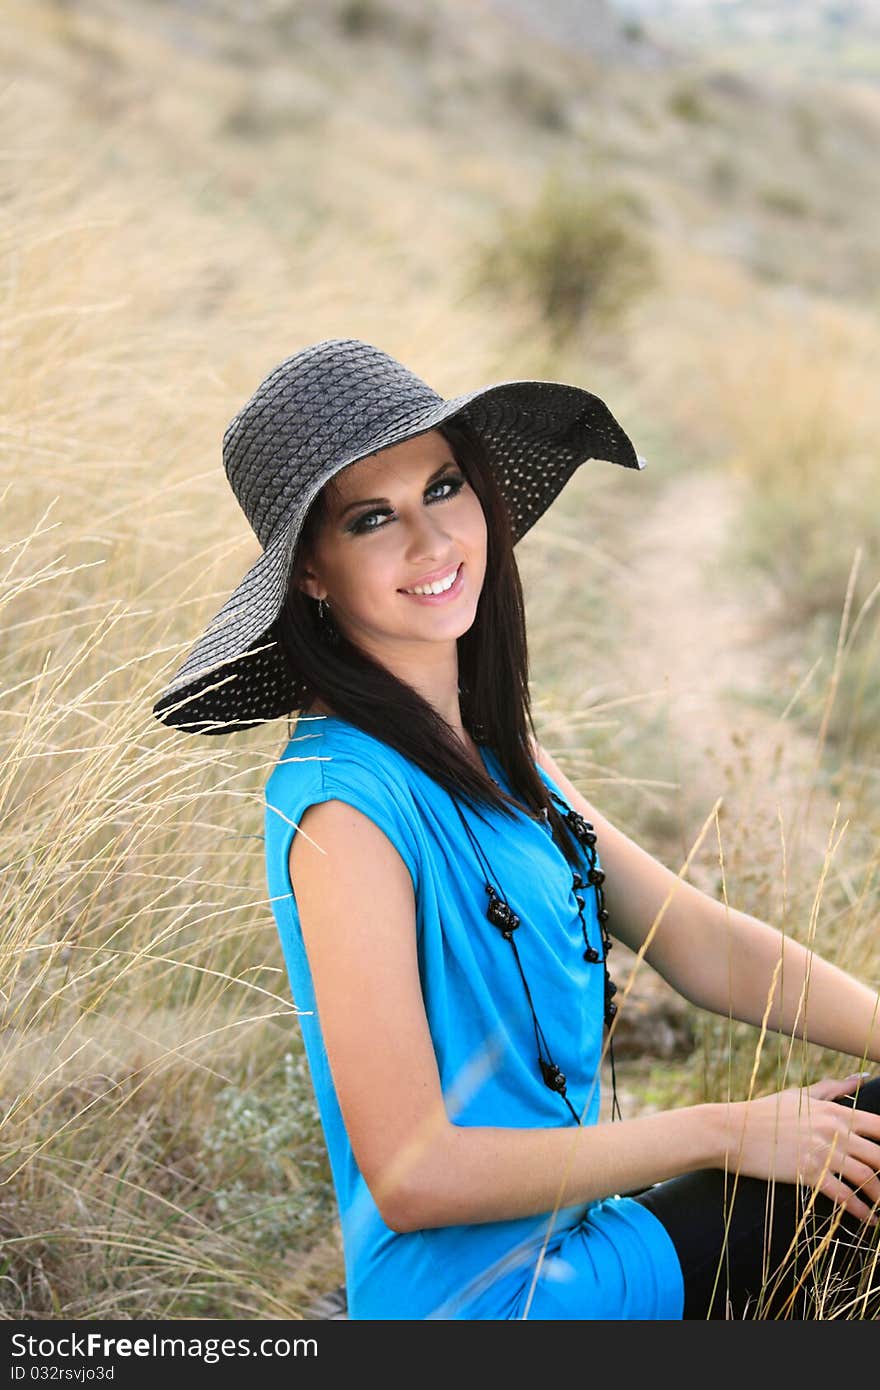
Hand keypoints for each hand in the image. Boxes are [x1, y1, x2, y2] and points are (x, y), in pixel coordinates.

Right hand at [722, 1073, 879, 1224]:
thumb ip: (832, 1089)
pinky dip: (861, 1211)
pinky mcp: (809, 1173)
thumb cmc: (764, 1111)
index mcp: (834, 1111)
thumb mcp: (799, 1095)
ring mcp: (822, 1152)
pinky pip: (844, 1196)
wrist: (731, 1130)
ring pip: (867, 1178)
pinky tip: (869, 1220)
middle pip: (879, 1156)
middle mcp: (834, 1130)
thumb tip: (860, 1077)